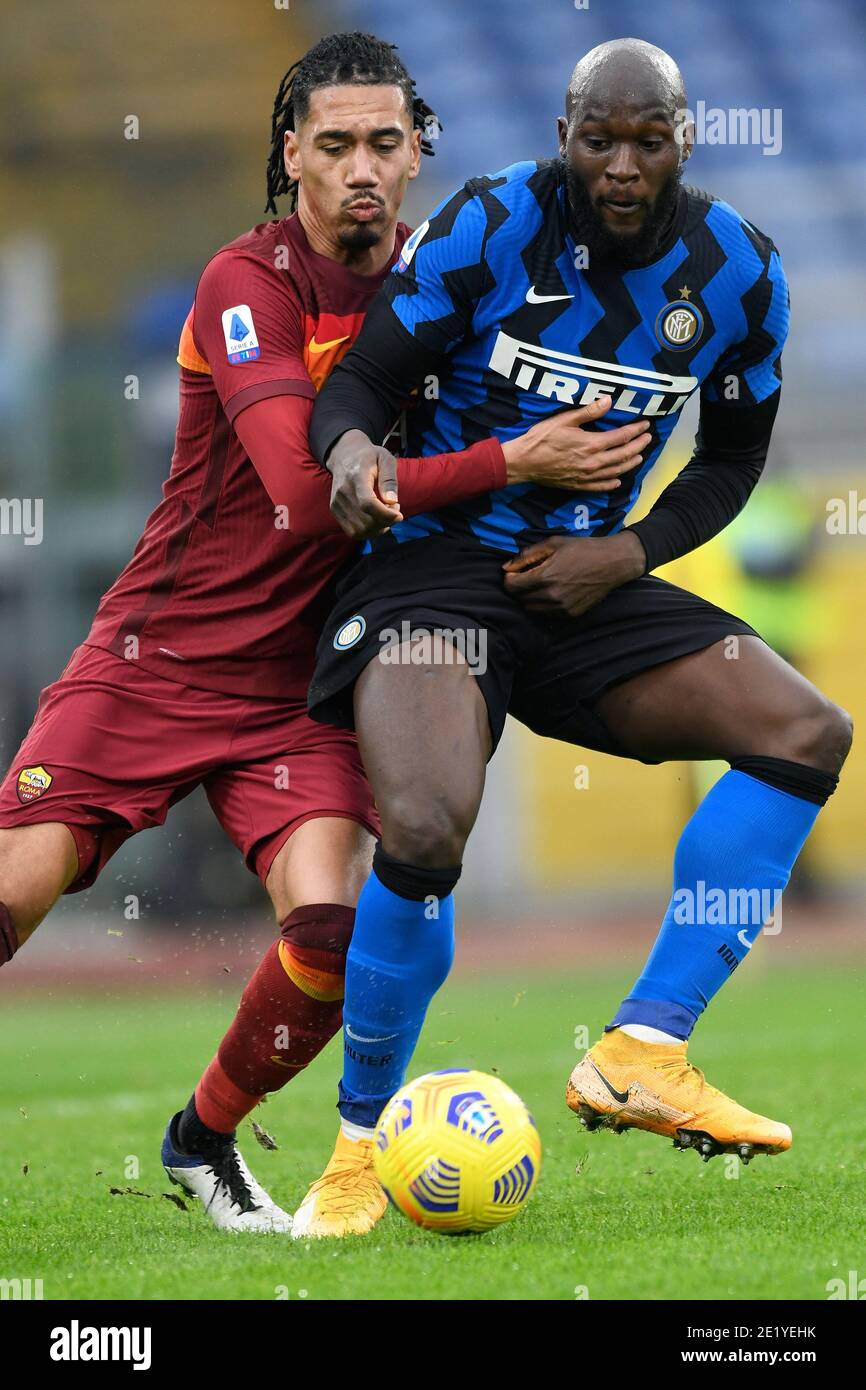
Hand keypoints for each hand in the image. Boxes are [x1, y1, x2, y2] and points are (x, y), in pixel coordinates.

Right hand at [326, 429, 403, 538]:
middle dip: (386, 522)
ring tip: (385, 514)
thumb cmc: (369, 457)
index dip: (386, 515)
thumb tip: (392, 501)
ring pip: (359, 531)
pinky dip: (368, 531)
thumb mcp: (385, 459)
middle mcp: (343, 492)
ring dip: (378, 529)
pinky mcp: (335, 510)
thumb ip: (390, 479)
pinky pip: (353, 532)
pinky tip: (375, 520)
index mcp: (356, 476)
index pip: (368, 504)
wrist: (344, 455)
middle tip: (394, 510)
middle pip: (365, 521)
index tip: (399, 515)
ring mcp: (336, 503)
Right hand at [500, 395, 651, 491]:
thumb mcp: (564, 419)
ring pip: (616, 471)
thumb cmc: (541, 438)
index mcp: (592, 444)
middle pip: (624, 455)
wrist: (524, 462)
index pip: (622, 436)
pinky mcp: (578, 485)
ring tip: (639, 457)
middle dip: (639, 446)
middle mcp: (593, 462)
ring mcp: (587, 476)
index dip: (636, 430)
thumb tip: (609, 401)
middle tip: (648, 439)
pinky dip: (612, 483)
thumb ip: (589, 412)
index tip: (645, 425)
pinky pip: (600, 486)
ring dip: (630, 464)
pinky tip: (618, 480)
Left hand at [502, 532, 645, 616]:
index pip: (511, 587)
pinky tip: (554, 591)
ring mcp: (562, 608)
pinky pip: (547, 614)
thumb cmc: (583, 549)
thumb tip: (506, 567)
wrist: (613, 563)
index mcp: (545, 577)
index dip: (509, 578)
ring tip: (542, 584)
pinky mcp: (571, 615)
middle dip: (520, 588)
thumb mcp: (553, 543)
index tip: (516, 572)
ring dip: (531, 598)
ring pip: (531, 609)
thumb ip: (527, 555)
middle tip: (529, 576)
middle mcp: (552, 596)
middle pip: (519, 599)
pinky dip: (545, 605)